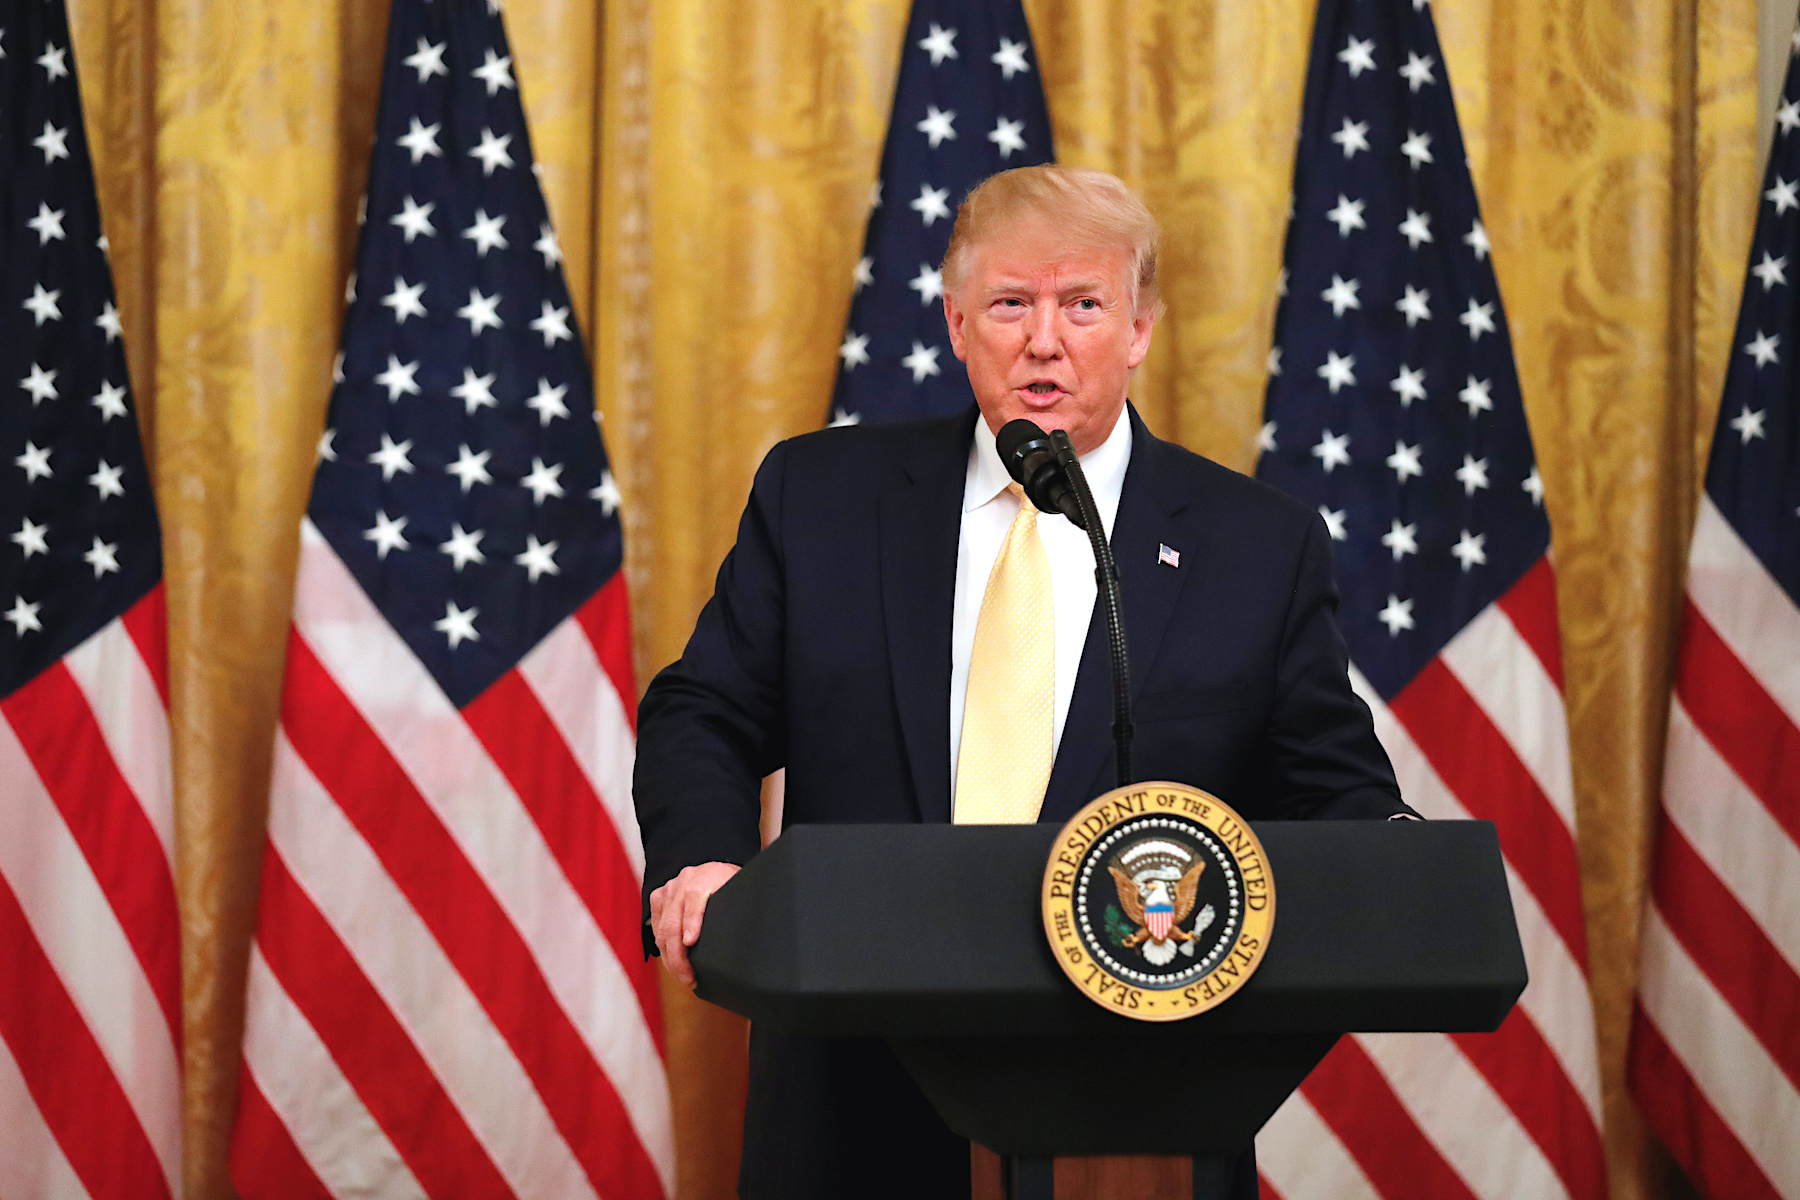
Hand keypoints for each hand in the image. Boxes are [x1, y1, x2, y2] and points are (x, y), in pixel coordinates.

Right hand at [648, 861, 740, 988]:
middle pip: (674, 921)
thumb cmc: (732, 886)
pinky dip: (662, 948)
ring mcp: (670, 888)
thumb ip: (736, 909)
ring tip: (682, 976)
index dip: (692, 922)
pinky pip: (655, 926)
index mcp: (708, 876)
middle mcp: (685, 880)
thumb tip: (740, 939)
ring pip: (662, 929)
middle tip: (689, 978)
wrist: (717, 870)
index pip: (694, 897)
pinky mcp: (659, 896)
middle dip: (678, 956)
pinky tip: (672, 962)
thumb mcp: (741, 895)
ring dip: (669, 957)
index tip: (691, 942)